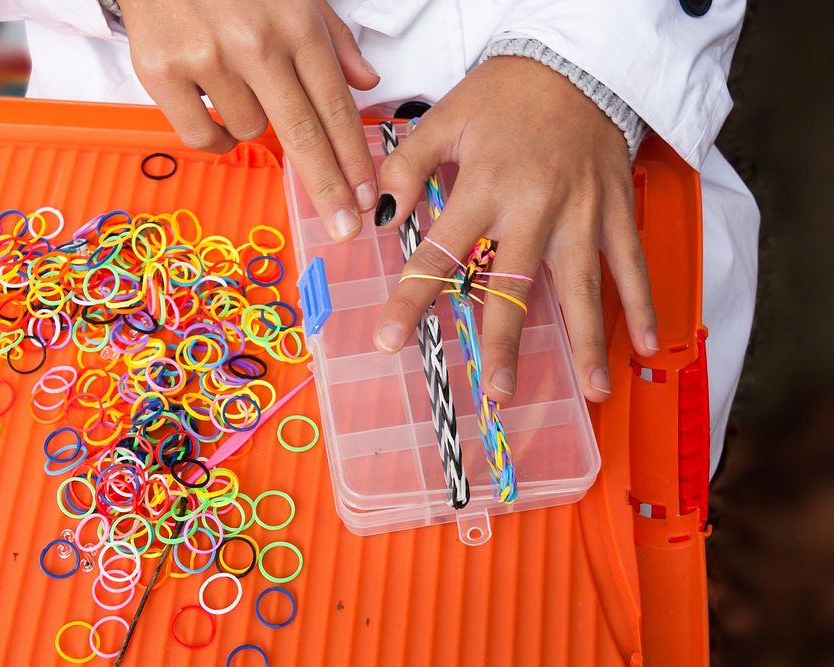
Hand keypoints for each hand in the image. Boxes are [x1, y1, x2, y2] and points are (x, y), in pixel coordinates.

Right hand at [118, 0, 379, 240]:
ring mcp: (207, 59)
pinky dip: (216, 135)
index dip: (354, 159)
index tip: (366, 197)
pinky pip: (202, 136)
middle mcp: (254, 43)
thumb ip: (333, 38)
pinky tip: (216, 108)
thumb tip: (365, 83)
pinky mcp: (162, 72)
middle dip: (328, 188)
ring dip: (253, 123)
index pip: (335, 107)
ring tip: (239, 83)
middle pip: (302, 135)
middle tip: (343, 227)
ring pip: (249, 132)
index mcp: (295, 24)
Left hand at [372, 57, 656, 402]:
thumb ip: (407, 167)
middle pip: (515, 286)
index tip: (390, 340)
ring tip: (590, 390)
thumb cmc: (506, 94)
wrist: (576, 63)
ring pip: (582, 286)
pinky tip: (644, 345)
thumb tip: (376, 214)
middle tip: (498, 393)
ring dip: (586, 341)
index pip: (440, 253)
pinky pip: (631, 263)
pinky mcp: (617, 210)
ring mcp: (583, 213)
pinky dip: (641, 304)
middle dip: (505, 344)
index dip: (411, 299)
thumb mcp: (444, 118)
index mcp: (485, 186)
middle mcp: (535, 207)